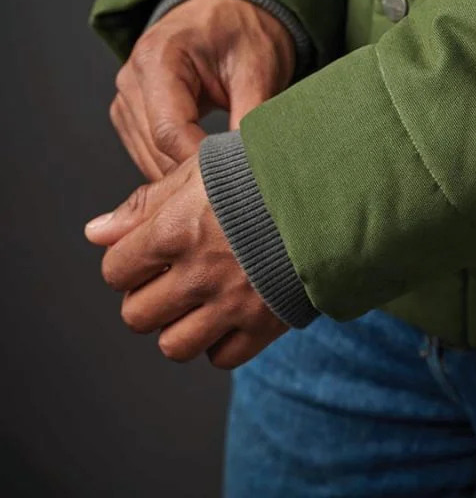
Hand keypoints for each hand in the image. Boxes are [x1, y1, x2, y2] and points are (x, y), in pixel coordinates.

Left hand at [84, 153, 289, 367]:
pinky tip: (228, 313)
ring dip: (178, 326)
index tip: (146, 254)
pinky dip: (219, 342)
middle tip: (170, 278)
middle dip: (146, 298)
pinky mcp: (264, 323)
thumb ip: (145, 204)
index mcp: (176, 230)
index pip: (116, 271)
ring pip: (173, 346)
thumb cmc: (259, 170)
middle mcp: (198, 272)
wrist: (329, 186)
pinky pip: (221, 357)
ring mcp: (231, 302)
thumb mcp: (198, 170)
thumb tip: (95, 233)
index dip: (127, 263)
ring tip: (196, 300)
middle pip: (137, 316)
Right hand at [110, 0, 295, 179]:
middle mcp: (132, 78)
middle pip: (156, 150)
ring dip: (185, 176)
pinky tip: (207, 170)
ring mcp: (126, 99)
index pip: (169, 131)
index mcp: (158, 57)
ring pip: (150, 160)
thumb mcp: (258, 67)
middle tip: (236, 188)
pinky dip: (177, 167)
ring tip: (225, 180)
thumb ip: (251, 116)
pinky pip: (150, 156)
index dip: (201, 164)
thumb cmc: (242, 30)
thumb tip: (253, 165)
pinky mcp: (131, 116)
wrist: (228, 9)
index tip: (233, 181)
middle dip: (194, 173)